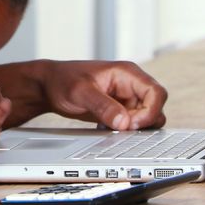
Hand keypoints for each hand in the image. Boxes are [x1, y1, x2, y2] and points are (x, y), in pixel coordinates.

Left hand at [35, 60, 166, 130]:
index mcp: (127, 73)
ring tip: (111, 128)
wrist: (48, 86)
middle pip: (156, 107)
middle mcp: (131, 85)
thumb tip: (124, 122)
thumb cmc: (62, 80)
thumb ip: (102, 105)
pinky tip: (105, 129)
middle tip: (120, 129)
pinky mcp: (120, 110)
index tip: (132, 124)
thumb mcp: (79, 92)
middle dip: (143, 122)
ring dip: (135, 128)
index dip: (150, 111)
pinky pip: (133, 124)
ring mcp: (126, 98)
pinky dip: (125, 131)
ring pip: (147, 118)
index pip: (156, 92)